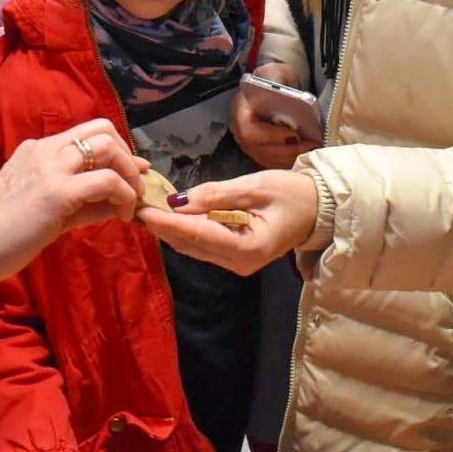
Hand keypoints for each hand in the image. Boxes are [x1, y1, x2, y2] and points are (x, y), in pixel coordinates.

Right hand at [0, 118, 145, 284]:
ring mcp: (51, 168)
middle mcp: (45, 150)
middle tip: (133, 187)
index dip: (117, 150)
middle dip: (127, 157)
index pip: (89, 133)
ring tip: (130, 201)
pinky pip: (106, 181)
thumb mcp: (46, 208)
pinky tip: (122, 216)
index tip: (131, 175)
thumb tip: (118, 200)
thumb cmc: (0, 233)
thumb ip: (81, 201)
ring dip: (129, 173)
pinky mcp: (57, 192)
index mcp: (39, 150)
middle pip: (103, 130)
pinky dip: (123, 195)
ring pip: (108, 147)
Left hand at [139, 170, 319, 275]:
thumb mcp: (255, 187)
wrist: (317, 209)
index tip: (143, 210)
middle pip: (190, 244)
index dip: (168, 222)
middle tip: (134, 205)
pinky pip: (202, 244)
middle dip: (162, 226)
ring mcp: (235, 264)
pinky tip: (168, 214)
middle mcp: (238, 263)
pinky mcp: (233, 257)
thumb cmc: (293, 194)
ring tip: (144, 207)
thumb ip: (216, 194)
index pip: (198, 235)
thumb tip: (179, 201)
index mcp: (248, 248)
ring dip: (169, 228)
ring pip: (193, 247)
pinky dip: (184, 230)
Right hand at [231, 63, 320, 169]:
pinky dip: (289, 160)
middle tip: (311, 144)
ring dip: (290, 157)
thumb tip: (289, 97)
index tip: (295, 134)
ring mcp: (247, 142)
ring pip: (266, 159)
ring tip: (312, 148)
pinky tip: (305, 152)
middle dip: (287, 150)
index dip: (271, 136)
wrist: (272, 86)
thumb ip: (278, 82)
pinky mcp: (258, 150)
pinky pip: (272, 162)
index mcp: (240, 107)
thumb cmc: (273, 77)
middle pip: (258, 149)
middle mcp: (239, 128)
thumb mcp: (275, 72)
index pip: (248, 131)